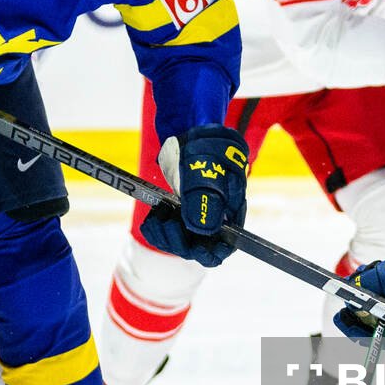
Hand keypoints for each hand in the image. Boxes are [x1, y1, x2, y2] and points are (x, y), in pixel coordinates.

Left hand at [140, 124, 249, 266]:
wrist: (189, 130)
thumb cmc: (205, 147)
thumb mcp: (206, 170)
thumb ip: (205, 201)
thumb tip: (203, 231)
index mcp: (231, 211)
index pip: (225, 247)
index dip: (212, 253)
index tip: (195, 249)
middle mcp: (215, 217)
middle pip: (199, 248)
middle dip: (181, 241)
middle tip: (167, 222)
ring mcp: (196, 215)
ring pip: (180, 242)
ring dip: (165, 235)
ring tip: (158, 215)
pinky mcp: (179, 211)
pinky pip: (166, 231)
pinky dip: (156, 228)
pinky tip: (153, 217)